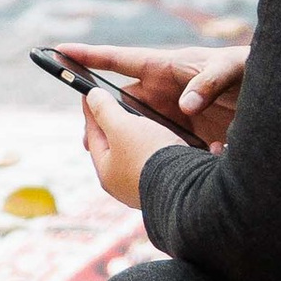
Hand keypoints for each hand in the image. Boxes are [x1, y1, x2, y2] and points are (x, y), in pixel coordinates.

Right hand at [57, 39, 245, 148]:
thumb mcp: (233, 69)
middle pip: (123, 101)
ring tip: (116, 161)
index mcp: (167, 66)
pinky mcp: (188, 131)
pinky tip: (164, 170)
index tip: (58, 50)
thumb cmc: (252, 70)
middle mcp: (165, 89)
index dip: (89, 55)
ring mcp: (175, 111)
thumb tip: (185, 104)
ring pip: (140, 126)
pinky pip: (164, 143)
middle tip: (85, 138)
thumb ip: (209, 81)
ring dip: (129, 140)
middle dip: (101, 115)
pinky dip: (161, 154)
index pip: (121, 59)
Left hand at [80, 84, 166, 207]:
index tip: (90, 94)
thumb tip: (91, 96)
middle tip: (113, 106)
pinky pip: (157, 160)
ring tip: (141, 119)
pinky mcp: (166, 184)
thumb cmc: (150, 155)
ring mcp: (145, 186)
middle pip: (114, 146)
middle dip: (114, 125)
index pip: (93, 135)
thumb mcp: (122, 126)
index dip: (92, 110)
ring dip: (138, 135)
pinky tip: (164, 136)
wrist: (189, 184)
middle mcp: (123, 185)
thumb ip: (105, 109)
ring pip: (136, 153)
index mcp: (106, 172)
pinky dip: (156, 146)